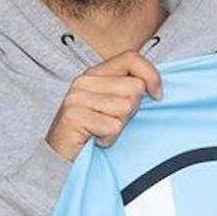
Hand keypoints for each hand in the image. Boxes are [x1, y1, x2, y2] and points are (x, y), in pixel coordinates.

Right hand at [46, 52, 161, 161]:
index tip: (157, 95)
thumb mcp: (113, 105)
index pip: (131, 57)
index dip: (151, 75)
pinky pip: (113, 127)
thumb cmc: (91, 132)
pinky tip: (95, 139)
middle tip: (112, 121)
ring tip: (102, 130)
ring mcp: (77, 97)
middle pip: (135, 87)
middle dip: (132, 110)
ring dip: (119, 126)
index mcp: (95, 73)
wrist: (59, 158)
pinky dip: (109, 139)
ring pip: (125, 108)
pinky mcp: (75, 115)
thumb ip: (128, 90)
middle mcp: (84, 80)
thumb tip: (156, 87)